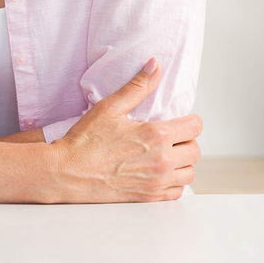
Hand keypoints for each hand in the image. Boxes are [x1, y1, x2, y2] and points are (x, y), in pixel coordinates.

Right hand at [52, 58, 201, 202]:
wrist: (68, 172)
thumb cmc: (85, 140)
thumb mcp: (110, 107)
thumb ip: (137, 86)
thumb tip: (154, 65)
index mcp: (155, 136)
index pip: (194, 127)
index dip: (190, 120)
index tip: (181, 120)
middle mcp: (162, 161)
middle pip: (196, 150)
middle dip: (187, 140)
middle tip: (172, 136)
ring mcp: (157, 182)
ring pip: (190, 173)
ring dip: (184, 162)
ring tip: (168, 154)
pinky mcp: (150, 197)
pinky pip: (178, 191)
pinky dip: (175, 182)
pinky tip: (161, 172)